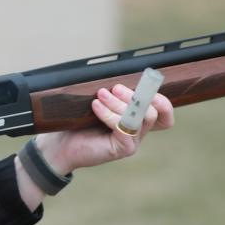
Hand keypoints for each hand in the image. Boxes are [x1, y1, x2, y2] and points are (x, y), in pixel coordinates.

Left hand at [39, 83, 173, 174]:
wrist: (59, 144)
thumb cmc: (78, 121)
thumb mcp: (100, 102)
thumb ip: (115, 93)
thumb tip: (123, 75)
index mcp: (137, 120)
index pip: (164, 114)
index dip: (162, 101)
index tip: (146, 85)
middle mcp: (138, 132)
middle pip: (154, 112)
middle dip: (136, 95)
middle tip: (114, 88)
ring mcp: (132, 142)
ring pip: (140, 117)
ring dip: (120, 103)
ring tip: (100, 95)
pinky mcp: (121, 149)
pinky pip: (124, 128)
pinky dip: (109, 114)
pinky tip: (95, 107)